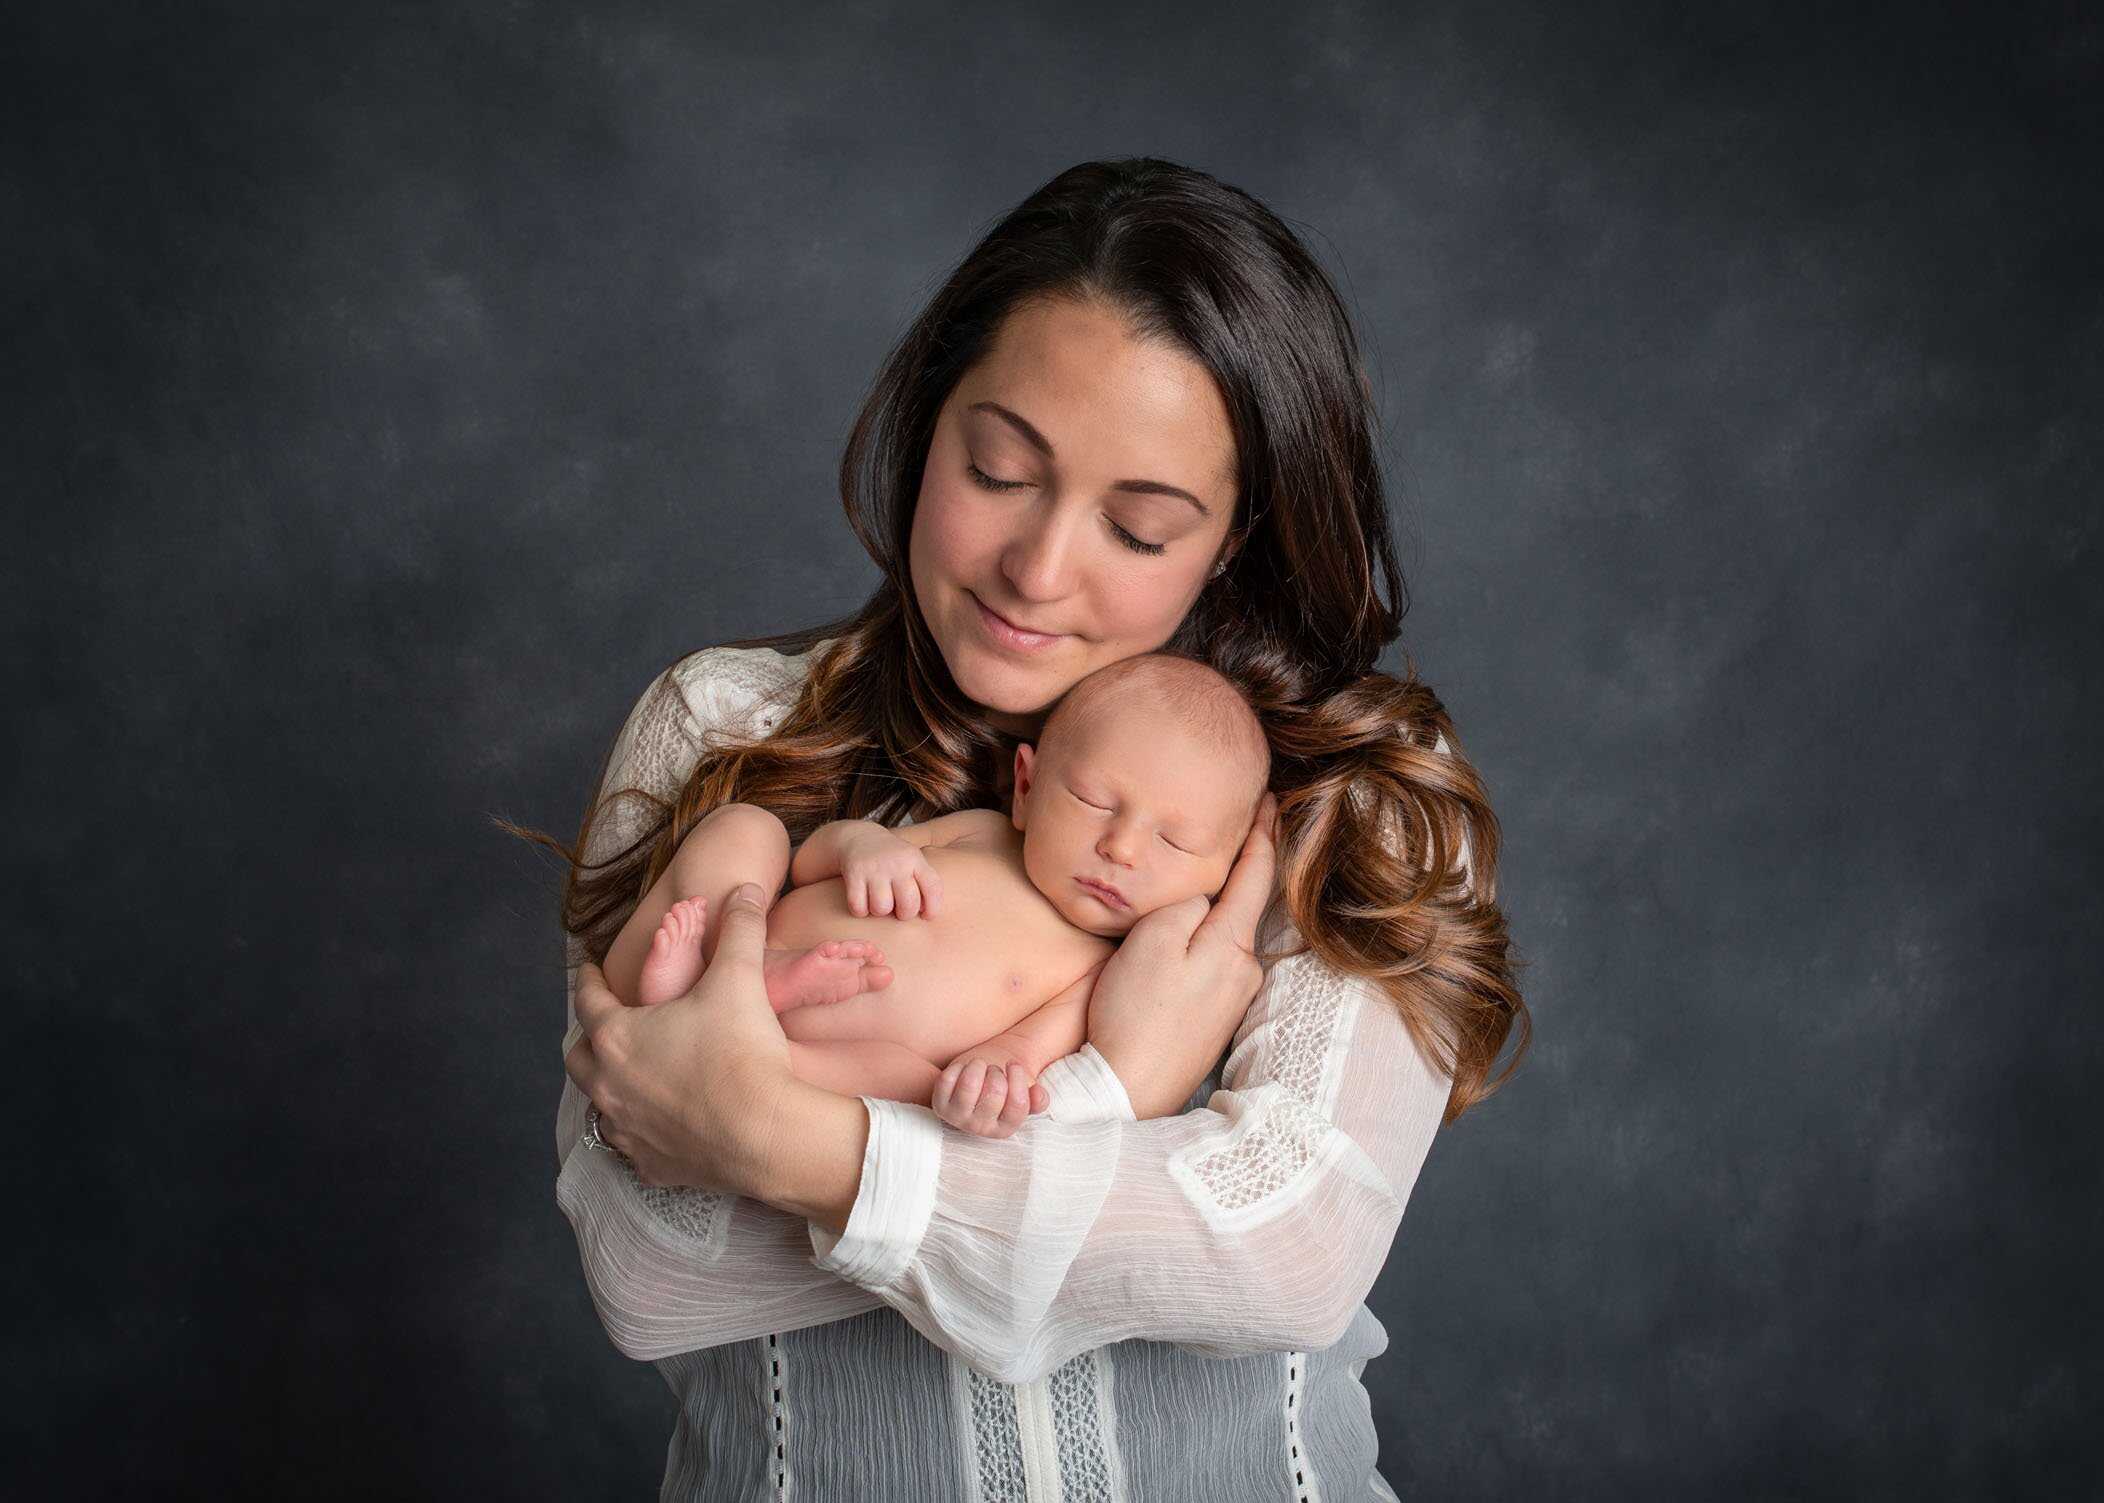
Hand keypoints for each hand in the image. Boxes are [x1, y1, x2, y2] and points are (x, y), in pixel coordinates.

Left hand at [565, 882, 796, 1191]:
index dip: (588, 979)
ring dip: (609, 1085)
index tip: (589, 968)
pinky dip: (638, 1129)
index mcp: (618, 1036)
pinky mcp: (652, 1166)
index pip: (587, 999)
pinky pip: (632, 1145)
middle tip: (606, 1024)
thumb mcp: (739, 977)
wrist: (765, 1133)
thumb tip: (746, 890)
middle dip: (589, 1036)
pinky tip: (656, 1125)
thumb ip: (740, 929)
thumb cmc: (741, 1051)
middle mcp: (609, 1086)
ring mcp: (627, 1130)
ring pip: (600, 1105)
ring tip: (630, 1074)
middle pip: (579, 1056)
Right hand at [840, 827, 942, 918]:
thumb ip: (924, 883)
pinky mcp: (854, 874)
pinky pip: (859, 907)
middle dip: (904, 914)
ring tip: (878, 901)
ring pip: (881, 908)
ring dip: (879, 911)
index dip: (933, 908)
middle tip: (898, 908)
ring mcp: (875, 868)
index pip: (933, 887)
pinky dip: (860, 910)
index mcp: (915, 860)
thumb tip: (928, 914)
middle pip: (908, 904)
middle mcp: (897, 863)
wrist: (859, 837)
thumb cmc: (892, 859)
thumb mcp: (912, 861)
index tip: (927, 916)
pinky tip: (862, 901)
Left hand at [932, 1054, 1049, 1138]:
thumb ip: (1037, 1098)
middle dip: (996, 1072)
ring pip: (969, 1086)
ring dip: (977, 1067)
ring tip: (980, 1066)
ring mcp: (958, 1118)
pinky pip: (947, 1081)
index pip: (1018, 1106)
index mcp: (1005, 1129)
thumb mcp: (1024, 1092)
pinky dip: (957, 1068)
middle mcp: (981, 1128)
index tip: (1013, 1064)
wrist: (977, 1082)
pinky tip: (963, 1069)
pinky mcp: (939, 1106)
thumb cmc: (1004, 1084)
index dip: (1018, 1079)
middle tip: (993, 1069)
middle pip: (994, 1094)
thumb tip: (1038, 1095)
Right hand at [1086, 792, 1279, 1118]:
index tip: (1270, 798)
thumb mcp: (1152, 940)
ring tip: (1202, 878)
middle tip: (1242, 821)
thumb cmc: (1133, 1013)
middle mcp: (1243, 971)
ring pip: (1226, 936)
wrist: (1127, 1089)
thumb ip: (1185, 904)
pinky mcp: (1212, 1020)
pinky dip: (1205, 940)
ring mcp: (1231, 999)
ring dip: (1218, 908)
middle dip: (1242, 867)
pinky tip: (1184, 939)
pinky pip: (1213, 963)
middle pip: (1245, 905)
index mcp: (1232, 945)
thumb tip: (1203, 895)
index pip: (1256, 876)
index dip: (1263, 833)